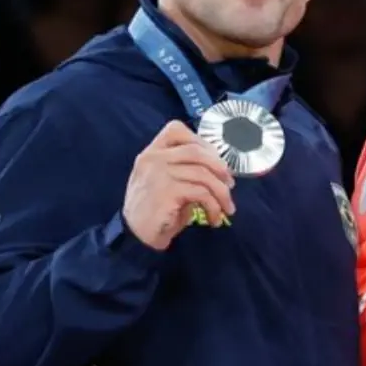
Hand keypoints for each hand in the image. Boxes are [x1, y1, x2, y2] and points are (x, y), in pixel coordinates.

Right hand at [122, 121, 236, 249]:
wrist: (136, 236)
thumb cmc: (156, 209)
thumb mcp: (167, 181)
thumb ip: (185, 167)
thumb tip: (220, 167)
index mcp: (151, 152)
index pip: (176, 129)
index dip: (202, 142)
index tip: (216, 160)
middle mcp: (152, 158)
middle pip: (196, 151)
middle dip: (220, 168)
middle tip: (229, 185)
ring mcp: (158, 174)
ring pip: (203, 174)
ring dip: (222, 193)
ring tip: (226, 207)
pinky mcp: (167, 192)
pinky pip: (202, 193)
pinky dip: (214, 206)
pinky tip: (214, 218)